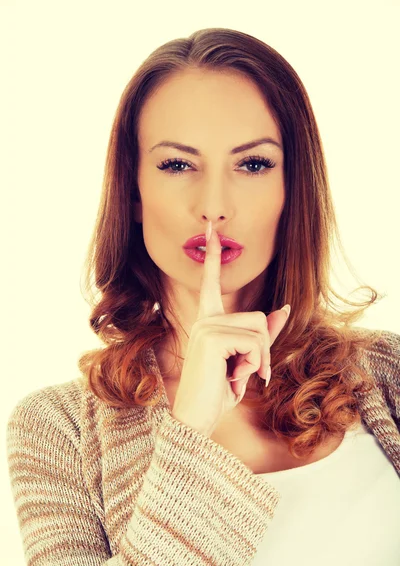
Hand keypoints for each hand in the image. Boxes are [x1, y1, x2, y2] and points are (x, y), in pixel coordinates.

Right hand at [171, 221, 289, 436]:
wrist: (196, 418)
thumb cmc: (218, 390)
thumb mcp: (246, 361)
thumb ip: (263, 335)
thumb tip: (283, 308)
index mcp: (208, 321)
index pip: (211, 282)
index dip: (212, 256)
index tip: (212, 229)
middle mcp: (204, 319)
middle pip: (260, 317)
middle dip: (264, 350)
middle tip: (247, 373)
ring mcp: (206, 326)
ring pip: (260, 330)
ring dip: (259, 360)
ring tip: (237, 376)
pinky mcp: (212, 336)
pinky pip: (254, 343)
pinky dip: (254, 365)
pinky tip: (235, 379)